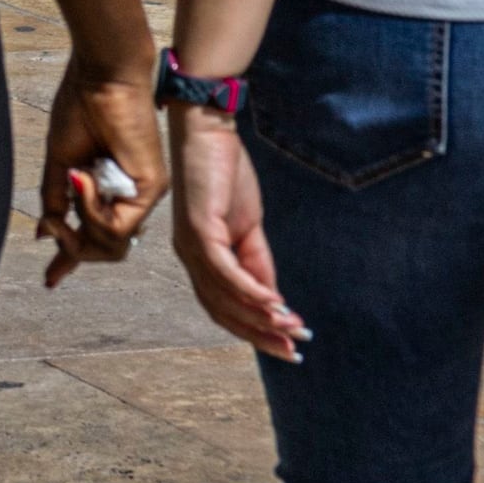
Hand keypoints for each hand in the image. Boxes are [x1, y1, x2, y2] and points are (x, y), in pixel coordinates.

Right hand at [33, 64, 161, 286]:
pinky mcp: (152, 188)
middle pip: (106, 249)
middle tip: (54, 226)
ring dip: (81, 224)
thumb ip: (56, 198)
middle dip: (73, 245)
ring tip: (70, 186)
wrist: (100, 75)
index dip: (70, 258)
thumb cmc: (81, 107)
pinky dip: (91, 208)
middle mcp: (132, 197)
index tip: (50, 278)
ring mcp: (144, 195)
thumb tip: (46, 231)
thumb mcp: (60, 161)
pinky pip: (117, 224)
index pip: (95, 236)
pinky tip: (81, 178)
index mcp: (111, 190)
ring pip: (113, 244)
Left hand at [168, 114, 305, 358]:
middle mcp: (189, 257)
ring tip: (291, 330)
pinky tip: (275, 303)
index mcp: (200, 258)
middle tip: (294, 351)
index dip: (254, 331)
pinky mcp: (198, 228)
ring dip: (260, 317)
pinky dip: (251, 291)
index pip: (224, 307)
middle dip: (259, 334)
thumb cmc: (222, 175)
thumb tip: (275, 303)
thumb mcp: (247, 228)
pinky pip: (224, 270)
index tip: (288, 347)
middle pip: (222, 310)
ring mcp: (190, 244)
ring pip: (223, 295)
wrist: (206, 131)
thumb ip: (257, 263)